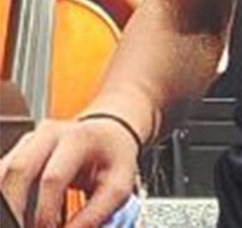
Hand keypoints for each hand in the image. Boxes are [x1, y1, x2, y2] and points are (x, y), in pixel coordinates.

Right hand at [0, 118, 136, 227]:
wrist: (107, 135)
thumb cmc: (113, 160)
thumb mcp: (119, 185)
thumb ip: (94, 215)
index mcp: (79, 138)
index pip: (53, 178)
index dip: (46, 213)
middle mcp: (51, 133)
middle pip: (18, 170)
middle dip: (15, 209)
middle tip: (25, 227)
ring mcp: (31, 140)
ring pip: (3, 172)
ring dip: (8, 204)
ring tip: (22, 221)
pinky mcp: (19, 151)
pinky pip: (1, 175)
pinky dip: (6, 199)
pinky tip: (19, 214)